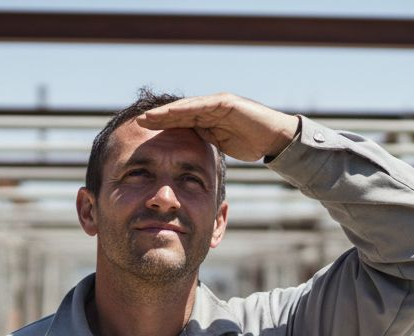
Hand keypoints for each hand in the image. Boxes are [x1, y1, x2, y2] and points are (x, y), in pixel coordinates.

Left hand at [135, 93, 298, 161]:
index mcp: (208, 119)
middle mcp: (210, 108)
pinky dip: (185, 109)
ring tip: (147, 117)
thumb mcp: (222, 146)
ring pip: (186, 107)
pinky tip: (169, 113)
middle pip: (178, 112)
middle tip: (137, 122)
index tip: (142, 132)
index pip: (180, 122)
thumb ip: (206, 143)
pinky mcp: (226, 102)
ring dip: (166, 112)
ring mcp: (217, 103)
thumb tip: (189, 154)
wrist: (275, 138)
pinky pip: (202, 106)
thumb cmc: (252, 143)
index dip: (161, 125)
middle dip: (158, 117)